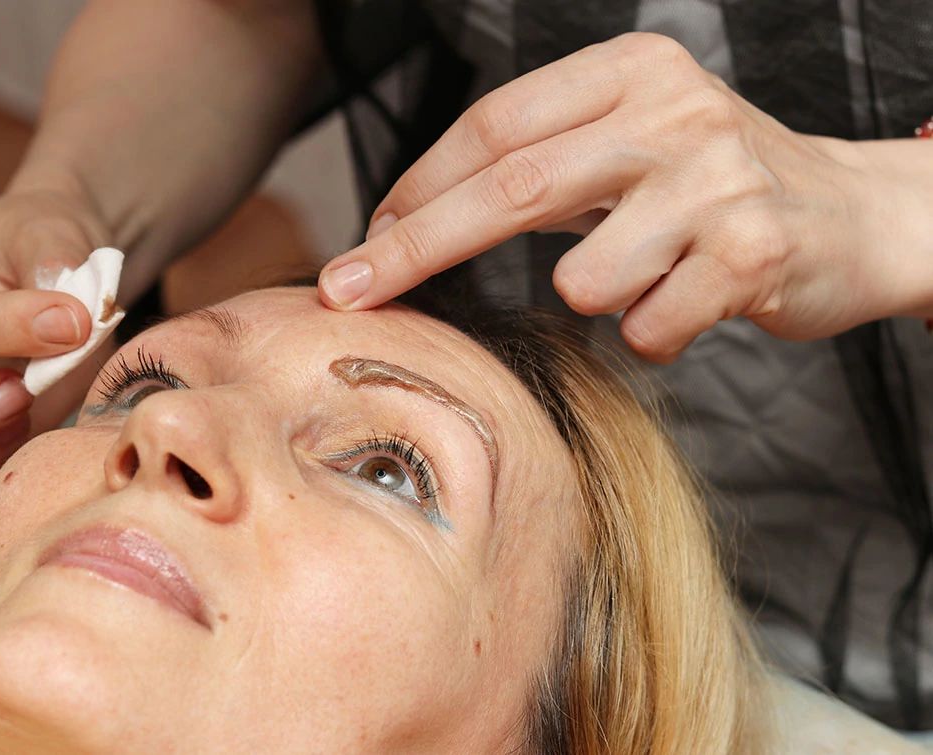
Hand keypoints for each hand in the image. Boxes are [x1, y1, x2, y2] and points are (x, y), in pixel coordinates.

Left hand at [318, 32, 911, 360]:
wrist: (855, 215)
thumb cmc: (713, 188)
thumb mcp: (629, 144)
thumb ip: (538, 165)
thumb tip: (406, 222)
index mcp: (630, 71)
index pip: (494, 127)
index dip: (419, 188)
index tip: (367, 239)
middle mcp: (673, 112)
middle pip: (510, 188)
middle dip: (416, 249)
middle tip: (349, 292)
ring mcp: (717, 180)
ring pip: (583, 279)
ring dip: (594, 298)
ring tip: (648, 275)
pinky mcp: (754, 251)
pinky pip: (647, 328)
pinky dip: (650, 336)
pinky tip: (690, 303)